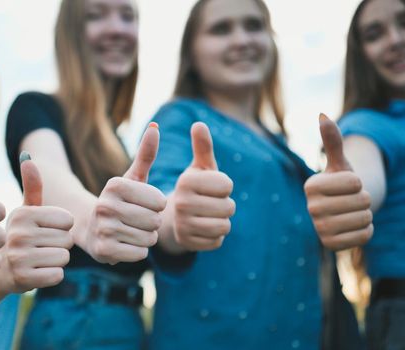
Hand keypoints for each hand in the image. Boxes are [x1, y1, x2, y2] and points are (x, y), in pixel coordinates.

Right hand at [0, 155, 73, 293]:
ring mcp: (18, 258)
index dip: (61, 227)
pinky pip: (57, 275)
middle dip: (59, 245)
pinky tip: (36, 273)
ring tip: (36, 260)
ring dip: (55, 261)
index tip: (43, 231)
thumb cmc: (17, 237)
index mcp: (22, 214)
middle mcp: (18, 234)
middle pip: (67, 240)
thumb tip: (28, 158)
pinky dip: (51, 276)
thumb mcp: (23, 212)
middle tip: (39, 248)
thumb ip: (32, 186)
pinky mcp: (22, 280)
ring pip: (64, 258)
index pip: (67, 220)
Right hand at [84, 124, 166, 263]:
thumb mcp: (132, 178)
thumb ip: (145, 154)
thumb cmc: (119, 201)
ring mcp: (103, 229)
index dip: (157, 206)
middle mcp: (105, 205)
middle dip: (152, 223)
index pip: (159, 201)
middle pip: (155, 221)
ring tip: (132, 232)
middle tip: (138, 221)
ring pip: (149, 238)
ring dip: (146, 238)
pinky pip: (140, 254)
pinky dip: (138, 251)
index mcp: (114, 185)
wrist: (89, 227)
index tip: (144, 205)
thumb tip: (155, 127)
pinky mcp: (103, 251)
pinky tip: (126, 244)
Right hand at [171, 122, 234, 250]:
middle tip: (210, 204)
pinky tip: (203, 229)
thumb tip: (198, 124)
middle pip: (229, 207)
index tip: (211, 187)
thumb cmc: (195, 188)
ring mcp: (182, 224)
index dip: (225, 186)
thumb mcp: (200, 168)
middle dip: (225, 206)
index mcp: (186, 181)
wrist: (175, 217)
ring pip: (225, 226)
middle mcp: (181, 203)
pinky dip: (215, 236)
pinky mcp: (187, 242)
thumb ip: (202, 147)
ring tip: (208, 216)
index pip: (227, 185)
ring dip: (222, 221)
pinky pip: (217, 241)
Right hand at [304, 113, 372, 250]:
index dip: (358, 182)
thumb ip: (332, 141)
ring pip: (364, 218)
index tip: (346, 186)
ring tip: (351, 213)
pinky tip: (352, 227)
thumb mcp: (339, 163)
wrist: (339, 212)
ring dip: (365, 215)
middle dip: (364, 200)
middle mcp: (311, 208)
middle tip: (351, 201)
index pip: (355, 182)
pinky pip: (364, 236)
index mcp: (311, 186)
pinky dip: (365, 231)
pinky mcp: (330, 245)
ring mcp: (319, 228)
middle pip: (362, 201)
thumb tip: (323, 115)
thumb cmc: (340, 184)